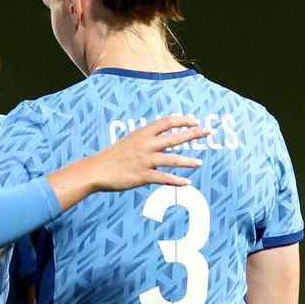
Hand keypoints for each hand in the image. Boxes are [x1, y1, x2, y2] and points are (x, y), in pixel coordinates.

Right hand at [88, 115, 209, 190]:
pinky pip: (165, 178)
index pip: (167, 121)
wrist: (96, 170)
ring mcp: (145, 160)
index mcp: (142, 133)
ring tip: (199, 163)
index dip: (183, 120)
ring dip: (189, 161)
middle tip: (208, 131)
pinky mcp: (143, 176)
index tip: (194, 121)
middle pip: (175, 137)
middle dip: (194, 134)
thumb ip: (145, 138)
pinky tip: (186, 182)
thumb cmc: (113, 156)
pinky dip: (177, 181)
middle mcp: (146, 144)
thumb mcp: (129, 141)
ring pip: (173, 159)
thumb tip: (161, 137)